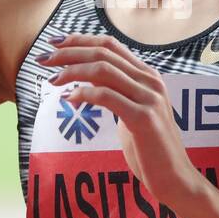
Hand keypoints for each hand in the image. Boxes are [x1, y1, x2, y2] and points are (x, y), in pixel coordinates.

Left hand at [42, 34, 204, 209]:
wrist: (175, 178)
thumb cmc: (150, 149)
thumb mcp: (133, 114)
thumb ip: (118, 96)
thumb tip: (90, 85)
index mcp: (148, 76)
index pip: (111, 45)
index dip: (80, 40)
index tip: (55, 42)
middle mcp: (150, 81)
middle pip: (103, 52)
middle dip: (69, 52)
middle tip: (43, 60)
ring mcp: (149, 98)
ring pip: (103, 69)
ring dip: (72, 71)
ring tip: (53, 80)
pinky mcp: (143, 117)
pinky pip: (107, 96)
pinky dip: (84, 93)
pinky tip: (69, 99)